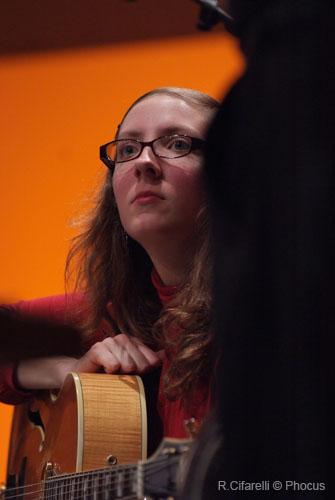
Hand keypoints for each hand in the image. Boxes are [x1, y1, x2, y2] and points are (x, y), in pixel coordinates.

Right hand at [15, 334, 163, 389]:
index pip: (152, 360)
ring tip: (114, 378)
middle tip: (123, 381)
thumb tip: (164, 354)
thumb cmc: (109, 378)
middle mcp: (123, 339)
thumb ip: (148, 363)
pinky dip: (112, 370)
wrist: (82, 380)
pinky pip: (112, 362)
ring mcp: (109, 342)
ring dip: (122, 376)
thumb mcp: (132, 373)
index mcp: (134, 343)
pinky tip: (108, 373)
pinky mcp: (96, 349)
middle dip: (135, 376)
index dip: (147, 373)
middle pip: (141, 363)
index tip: (138, 379)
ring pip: (127, 363)